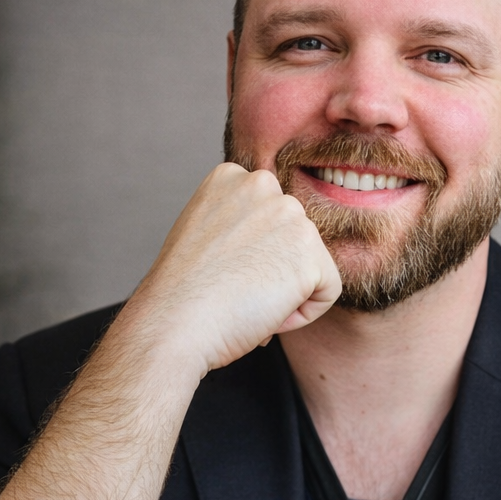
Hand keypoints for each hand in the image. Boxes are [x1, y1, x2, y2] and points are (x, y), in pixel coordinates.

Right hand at [135, 162, 340, 374]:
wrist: (173, 322)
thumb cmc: (182, 295)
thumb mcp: (204, 237)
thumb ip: (239, 226)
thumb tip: (273, 248)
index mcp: (231, 177)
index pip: (270, 222)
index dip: (249, 258)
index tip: (219, 272)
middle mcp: (262, 184)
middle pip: (294, 241)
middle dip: (272, 274)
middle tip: (232, 291)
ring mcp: (288, 214)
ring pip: (311, 265)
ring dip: (285, 294)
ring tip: (245, 301)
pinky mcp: (309, 251)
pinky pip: (327, 291)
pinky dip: (301, 315)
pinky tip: (266, 313)